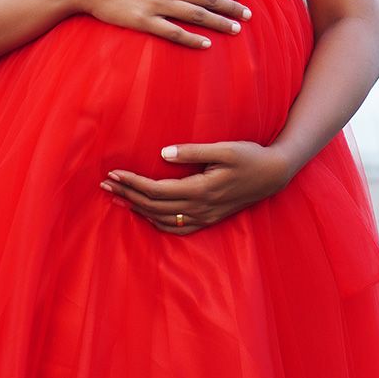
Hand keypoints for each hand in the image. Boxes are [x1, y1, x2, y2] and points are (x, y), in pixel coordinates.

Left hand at [100, 141, 294, 233]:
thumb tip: (162, 153)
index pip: (156, 190)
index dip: (133, 183)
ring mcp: (205, 217)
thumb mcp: (224, 149)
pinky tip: (146, 215)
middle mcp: (200, 207)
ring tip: (117, 199)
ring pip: (163, 219)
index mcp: (200, 189)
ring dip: (137, 209)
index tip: (113, 174)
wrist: (274, 175)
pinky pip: (178, 228)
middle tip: (104, 185)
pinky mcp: (210, 219)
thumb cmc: (249, 156)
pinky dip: (157, 223)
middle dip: (127, 195)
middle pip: (154, 206)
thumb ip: (193, 152)